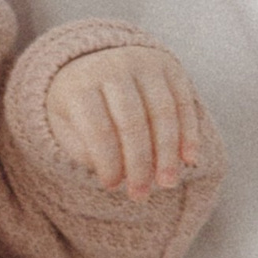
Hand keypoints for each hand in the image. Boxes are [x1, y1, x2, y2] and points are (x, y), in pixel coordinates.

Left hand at [43, 45, 205, 198]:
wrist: (96, 62)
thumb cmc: (80, 107)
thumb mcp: (68, 127)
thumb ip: (86, 150)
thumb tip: (119, 172)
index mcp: (80, 84)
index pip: (98, 127)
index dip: (107, 160)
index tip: (111, 186)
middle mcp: (112, 67)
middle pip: (132, 120)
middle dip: (139, 162)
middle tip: (140, 195)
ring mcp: (143, 62)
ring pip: (162, 111)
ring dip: (167, 152)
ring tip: (167, 183)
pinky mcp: (169, 65)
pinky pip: (183, 101)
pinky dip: (188, 132)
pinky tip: (188, 159)